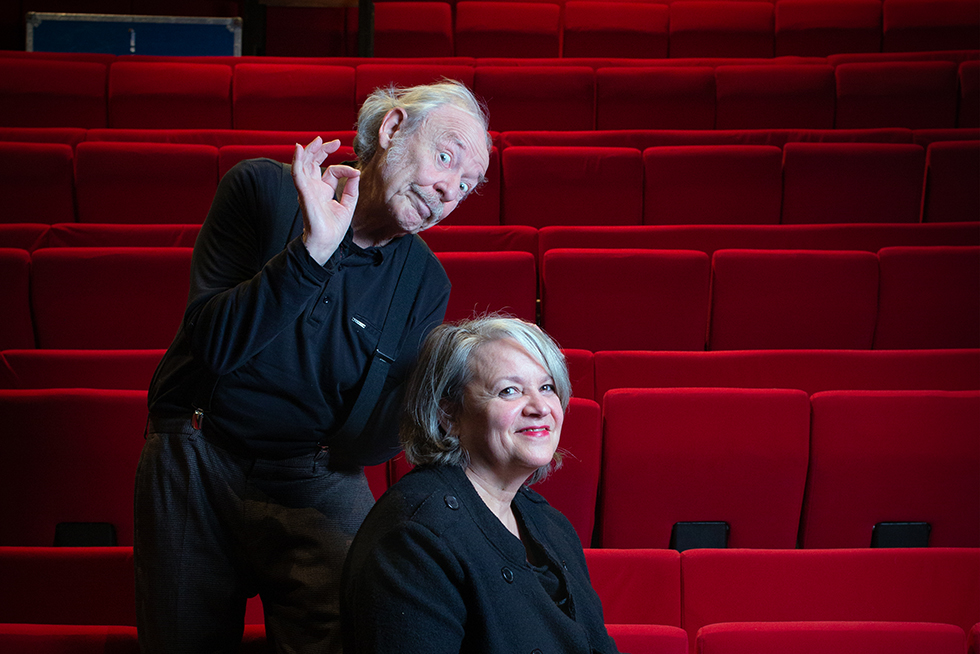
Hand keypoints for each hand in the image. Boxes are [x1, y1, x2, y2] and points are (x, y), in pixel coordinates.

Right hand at [292, 137, 359, 264]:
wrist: (327, 242)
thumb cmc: (334, 227)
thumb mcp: (348, 204)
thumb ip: (352, 188)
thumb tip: (356, 172)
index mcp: (323, 190)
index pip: (331, 171)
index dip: (343, 168)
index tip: (354, 173)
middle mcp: (314, 187)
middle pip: (313, 163)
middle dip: (321, 150)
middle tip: (334, 142)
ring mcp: (307, 189)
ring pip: (304, 164)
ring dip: (309, 151)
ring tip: (316, 141)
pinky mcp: (304, 193)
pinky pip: (298, 174)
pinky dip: (298, 161)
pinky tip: (299, 149)